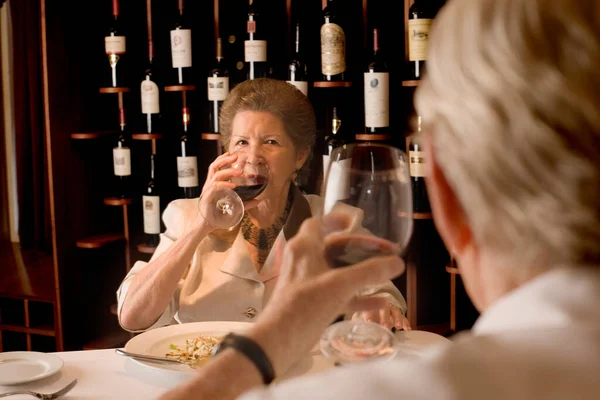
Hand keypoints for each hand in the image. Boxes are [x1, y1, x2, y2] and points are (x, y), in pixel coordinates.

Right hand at [197, 152, 259, 228]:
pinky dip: (225, 185)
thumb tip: (258, 200)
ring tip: (240, 172)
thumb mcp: (234, 208)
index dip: (222, 159)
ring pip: (216, 175)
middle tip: (236, 157)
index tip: (231, 154)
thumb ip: (245, 203)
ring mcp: (207, 191)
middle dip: (225, 159)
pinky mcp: (207, 198)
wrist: (204, 227)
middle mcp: (209, 185)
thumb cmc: (215, 217)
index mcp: (213, 185)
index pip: (215, 167)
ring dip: (228, 171)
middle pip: (214, 166)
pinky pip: (215, 187)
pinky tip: (233, 186)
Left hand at [244, 213, 405, 376]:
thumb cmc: (306, 305)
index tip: (358, 221)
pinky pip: (338, 292)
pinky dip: (357, 295)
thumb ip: (370, 272)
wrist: (280, 342)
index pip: (319, 223)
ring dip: (361, 272)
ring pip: (337, 270)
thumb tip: (397, 262)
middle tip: (384, 251)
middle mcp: (304, 260)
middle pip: (334, 247)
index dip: (337, 219)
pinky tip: (380, 303)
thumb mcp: (341, 285)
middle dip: (361, 249)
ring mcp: (308, 282)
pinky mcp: (312, 302)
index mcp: (304, 247)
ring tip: (386, 274)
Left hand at [352, 303, 411, 330]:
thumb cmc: (366, 315)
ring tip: (398, 326)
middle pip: (384, 308)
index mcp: (370, 306)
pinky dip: (405, 322)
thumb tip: (353, 338)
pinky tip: (407, 329)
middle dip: (385, 317)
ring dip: (397, 318)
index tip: (369, 322)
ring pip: (395, 311)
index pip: (370, 308)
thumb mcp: (359, 318)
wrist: (376, 307)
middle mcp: (381, 306)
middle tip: (385, 326)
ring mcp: (391, 310)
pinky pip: (403, 317)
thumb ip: (357, 325)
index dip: (369, 315)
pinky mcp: (398, 315)